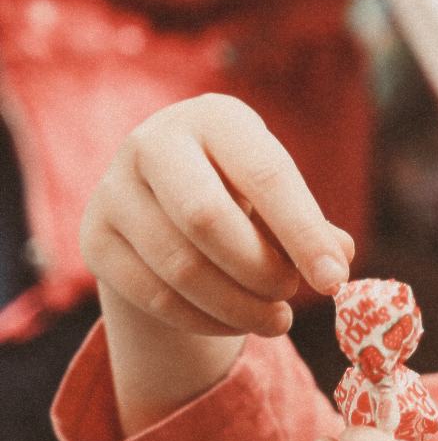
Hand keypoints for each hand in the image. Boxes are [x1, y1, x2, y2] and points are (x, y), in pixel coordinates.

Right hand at [82, 94, 353, 434]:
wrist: (163, 195)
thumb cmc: (240, 188)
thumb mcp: (276, 193)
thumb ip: (309, 224)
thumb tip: (341, 256)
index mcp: (215, 117)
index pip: (266, 175)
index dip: (304, 233)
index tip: (335, 280)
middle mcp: (153, 143)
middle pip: (206, 219)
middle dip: (260, 269)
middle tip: (293, 295)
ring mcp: (113, 190)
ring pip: (179, 265)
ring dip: (237, 304)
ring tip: (276, 318)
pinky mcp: (93, 238)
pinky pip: (152, 294)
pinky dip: (204, 319)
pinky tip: (236, 322)